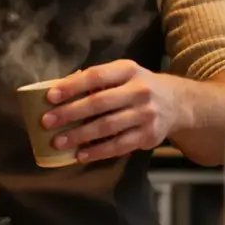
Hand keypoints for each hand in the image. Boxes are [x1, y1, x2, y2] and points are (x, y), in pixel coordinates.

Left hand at [41, 60, 186, 163]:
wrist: (177, 103)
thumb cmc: (138, 86)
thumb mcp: (123, 74)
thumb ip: (97, 80)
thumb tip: (60, 88)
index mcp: (128, 70)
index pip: (96, 76)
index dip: (72, 86)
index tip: (50, 96)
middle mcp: (139, 90)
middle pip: (99, 103)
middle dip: (70, 113)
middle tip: (47, 122)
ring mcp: (145, 114)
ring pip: (107, 127)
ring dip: (80, 135)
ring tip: (58, 142)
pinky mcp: (148, 136)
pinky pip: (119, 145)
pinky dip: (98, 151)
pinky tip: (80, 154)